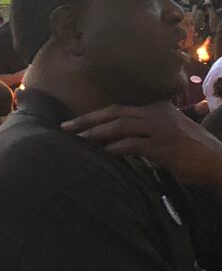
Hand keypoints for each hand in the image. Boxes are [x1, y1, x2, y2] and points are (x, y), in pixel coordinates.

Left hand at [61, 103, 221, 186]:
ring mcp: (161, 129)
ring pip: (121, 126)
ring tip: (78, 140)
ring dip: (96, 133)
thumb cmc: (191, 152)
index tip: (73, 122)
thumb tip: (113, 142)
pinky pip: (135, 145)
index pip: (118, 108)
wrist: (220, 162)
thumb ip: (142, 133)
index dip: (94, 115)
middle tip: (65, 127)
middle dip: (87, 120)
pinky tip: (105, 152)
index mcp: (156, 108)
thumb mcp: (166, 134)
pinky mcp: (165, 147)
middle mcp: (157, 114)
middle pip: (114, 112)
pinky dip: (117, 148)